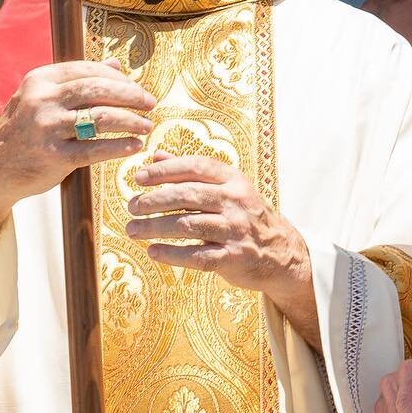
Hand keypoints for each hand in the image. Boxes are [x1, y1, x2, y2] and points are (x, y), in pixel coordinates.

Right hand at [0, 59, 156, 214]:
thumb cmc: (23, 130)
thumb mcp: (41, 97)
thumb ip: (77, 80)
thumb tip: (116, 64)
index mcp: (40, 80)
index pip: (87, 70)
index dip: (117, 78)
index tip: (136, 87)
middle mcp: (42, 100)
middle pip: (97, 89)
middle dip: (130, 95)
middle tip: (150, 103)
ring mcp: (47, 128)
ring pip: (101, 118)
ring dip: (131, 121)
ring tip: (147, 125)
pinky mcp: (53, 156)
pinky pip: (95, 149)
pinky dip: (119, 146)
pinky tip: (134, 146)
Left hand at [128, 151, 318, 348]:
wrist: (279, 252)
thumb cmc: (243, 215)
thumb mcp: (226, 187)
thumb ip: (191, 171)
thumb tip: (154, 155)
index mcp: (233, 179)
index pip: (196, 167)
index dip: (165, 170)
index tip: (139, 177)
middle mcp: (236, 201)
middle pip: (189, 195)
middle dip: (155, 200)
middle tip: (132, 206)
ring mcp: (236, 230)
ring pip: (189, 226)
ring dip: (156, 227)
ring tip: (133, 229)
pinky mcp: (234, 257)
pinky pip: (197, 256)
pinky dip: (172, 254)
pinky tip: (152, 251)